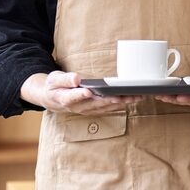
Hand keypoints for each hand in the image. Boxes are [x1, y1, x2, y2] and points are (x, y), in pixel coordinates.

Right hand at [21, 71, 142, 115]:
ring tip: (137, 96)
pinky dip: (122, 103)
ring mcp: (88, 110)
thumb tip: (76, 79)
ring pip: (107, 107)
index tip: (88, 91)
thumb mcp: (54, 79)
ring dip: (122, 102)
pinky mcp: (95, 110)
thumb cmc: (54, 86)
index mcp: (66, 99)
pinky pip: (110, 108)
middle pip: (97, 104)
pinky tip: (133, 98)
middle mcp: (79, 107)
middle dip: (113, 99)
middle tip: (126, 95)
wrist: (53, 99)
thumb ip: (65, 79)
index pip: (74, 97)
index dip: (81, 95)